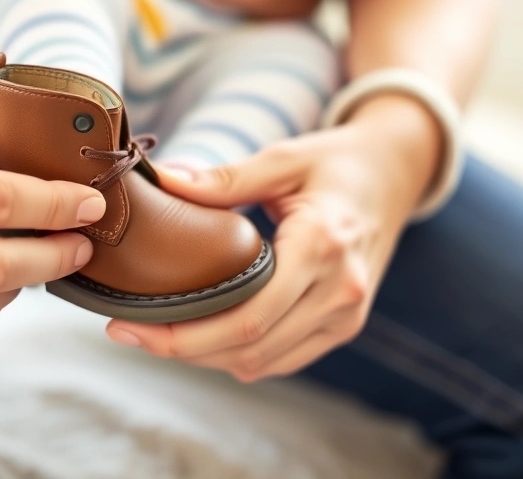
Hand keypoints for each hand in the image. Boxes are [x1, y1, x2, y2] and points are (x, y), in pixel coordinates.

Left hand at [105, 96, 441, 380]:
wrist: (396, 173)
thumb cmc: (336, 162)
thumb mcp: (282, 159)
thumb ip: (224, 178)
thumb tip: (162, 183)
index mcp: (322, 247)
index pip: (246, 317)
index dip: (181, 335)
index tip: (127, 326)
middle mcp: (341, 292)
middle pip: (248, 349)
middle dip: (180, 350)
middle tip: (126, 334)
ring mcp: (347, 315)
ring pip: (263, 363)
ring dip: (206, 358)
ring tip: (156, 334)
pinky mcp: (345, 325)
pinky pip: (283, 358)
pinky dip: (238, 355)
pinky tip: (202, 334)